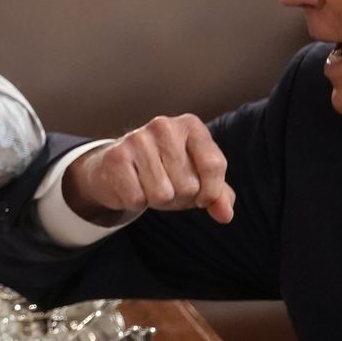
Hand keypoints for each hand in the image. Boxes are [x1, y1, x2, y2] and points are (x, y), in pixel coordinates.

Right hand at [62, 115, 235, 225]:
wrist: (118, 167)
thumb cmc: (164, 172)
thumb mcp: (196, 179)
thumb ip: (218, 195)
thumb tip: (225, 214)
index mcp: (190, 125)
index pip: (214, 165)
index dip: (211, 192)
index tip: (202, 197)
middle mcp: (164, 126)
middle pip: (188, 185)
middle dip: (179, 196)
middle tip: (166, 184)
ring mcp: (137, 139)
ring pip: (162, 195)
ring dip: (157, 200)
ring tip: (148, 185)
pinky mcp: (116, 157)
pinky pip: (137, 199)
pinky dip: (136, 201)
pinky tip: (132, 185)